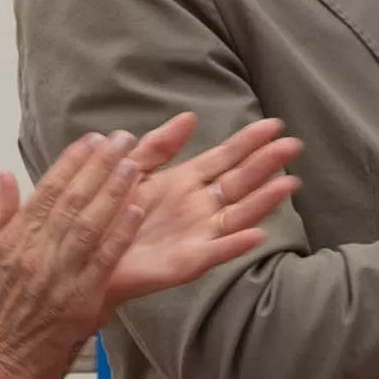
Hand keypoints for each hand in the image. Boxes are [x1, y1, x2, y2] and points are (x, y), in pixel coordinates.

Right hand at [0, 127, 149, 378]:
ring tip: (134, 164)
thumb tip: (6, 174)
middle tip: (122, 138)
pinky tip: (137, 211)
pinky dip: (120, 235)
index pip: (46, 190)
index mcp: (14, 238)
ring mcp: (59, 275)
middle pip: (72, 201)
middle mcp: (37, 252)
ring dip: (114, 193)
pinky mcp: (80, 299)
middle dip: (100, 166)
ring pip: (90, 225)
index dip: (71, 162)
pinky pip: (104, 262)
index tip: (92, 139)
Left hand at [108, 116, 296, 305]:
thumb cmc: (107, 213)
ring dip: (264, 201)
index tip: (274, 125)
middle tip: (293, 145)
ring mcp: (197, 234)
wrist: (85, 254)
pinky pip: (215, 252)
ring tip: (289, 185)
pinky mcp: (187, 262)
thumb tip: (190, 116)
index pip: (225, 158)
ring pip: (238, 215)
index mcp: (186, 182)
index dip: (249, 142)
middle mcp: (199, 207)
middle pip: (240, 182)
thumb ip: (158, 146)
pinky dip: (236, 244)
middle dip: (266, 164)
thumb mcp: (131, 169)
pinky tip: (258, 234)